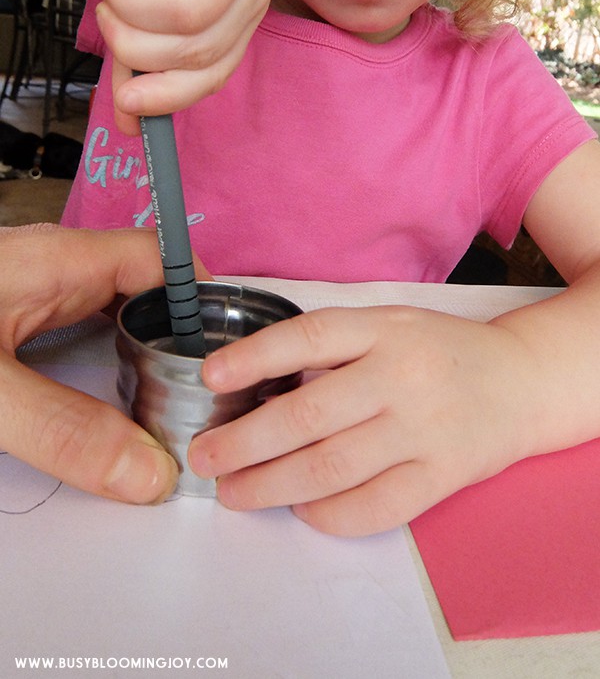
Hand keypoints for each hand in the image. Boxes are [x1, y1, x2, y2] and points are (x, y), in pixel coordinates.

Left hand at [0, 224, 210, 502]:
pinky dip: (114, 356)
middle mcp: (53, 265)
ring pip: (116, 309)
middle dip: (181, 333)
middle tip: (210, 391)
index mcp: (56, 260)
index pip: (158, 258)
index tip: (232, 352)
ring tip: (177, 399)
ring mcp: (36, 286)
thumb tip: (151, 473)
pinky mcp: (20, 309)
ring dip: (147, 348)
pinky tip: (121, 392)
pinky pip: (87, 324)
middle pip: (145, 287)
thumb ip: (60, 429)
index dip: (202, 298)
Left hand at [189, 305, 535, 535]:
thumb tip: (256, 386)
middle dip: (244, 441)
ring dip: (271, 485)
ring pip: (331, 467)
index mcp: (384, 329)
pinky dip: (327, 515)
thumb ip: (335, 347)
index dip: (254, 357)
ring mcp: (423, 430)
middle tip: (205, 457)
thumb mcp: (389, 324)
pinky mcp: (441, 476)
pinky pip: (373, 507)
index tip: (209, 377)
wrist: (519, 382)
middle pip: (308, 414)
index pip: (310, 337)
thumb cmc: (438, 351)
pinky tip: (301, 509)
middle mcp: (402, 376)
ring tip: (234, 492)